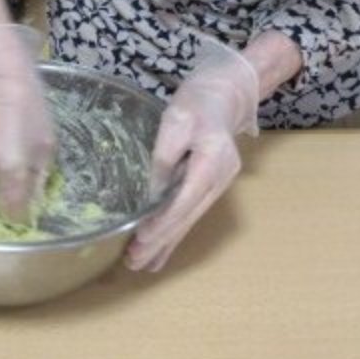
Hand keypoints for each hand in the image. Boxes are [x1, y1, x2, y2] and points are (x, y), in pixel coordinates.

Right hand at [0, 23, 54, 223]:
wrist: (0, 80)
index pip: (14, 215)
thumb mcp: (47, 146)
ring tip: (6, 157)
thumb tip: (32, 208)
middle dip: (9, 197)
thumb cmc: (32, 110)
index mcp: (12, 170)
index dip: (23, 213)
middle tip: (20, 174)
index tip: (29, 205)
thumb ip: (40, 181)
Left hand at [126, 44, 258, 272]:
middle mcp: (219, 181)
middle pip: (187, 217)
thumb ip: (164, 157)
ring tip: (144, 263)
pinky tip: (163, 249)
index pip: (184, 201)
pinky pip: (191, 212)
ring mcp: (218, 186)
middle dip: (161, 242)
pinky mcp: (211, 186)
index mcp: (212, 163)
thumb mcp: (175, 121)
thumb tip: (151, 192)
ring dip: (167, 243)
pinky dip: (176, 231)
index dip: (162, 224)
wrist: (224, 95)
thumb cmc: (197, 103)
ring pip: (189, 220)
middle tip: (135, 262)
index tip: (141, 240)